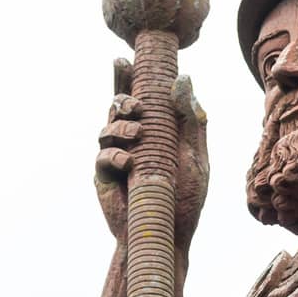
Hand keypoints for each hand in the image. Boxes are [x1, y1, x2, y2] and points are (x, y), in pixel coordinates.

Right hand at [94, 57, 208, 244]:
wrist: (171, 236)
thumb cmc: (186, 199)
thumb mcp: (195, 156)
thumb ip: (191, 120)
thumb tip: (183, 78)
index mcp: (155, 131)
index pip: (139, 98)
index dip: (128, 78)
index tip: (124, 60)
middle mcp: (133, 140)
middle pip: (116, 106)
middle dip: (121, 97)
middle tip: (134, 103)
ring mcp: (117, 158)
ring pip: (106, 128)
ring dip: (119, 125)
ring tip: (137, 133)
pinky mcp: (105, 177)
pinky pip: (102, 157)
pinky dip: (115, 156)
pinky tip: (128, 163)